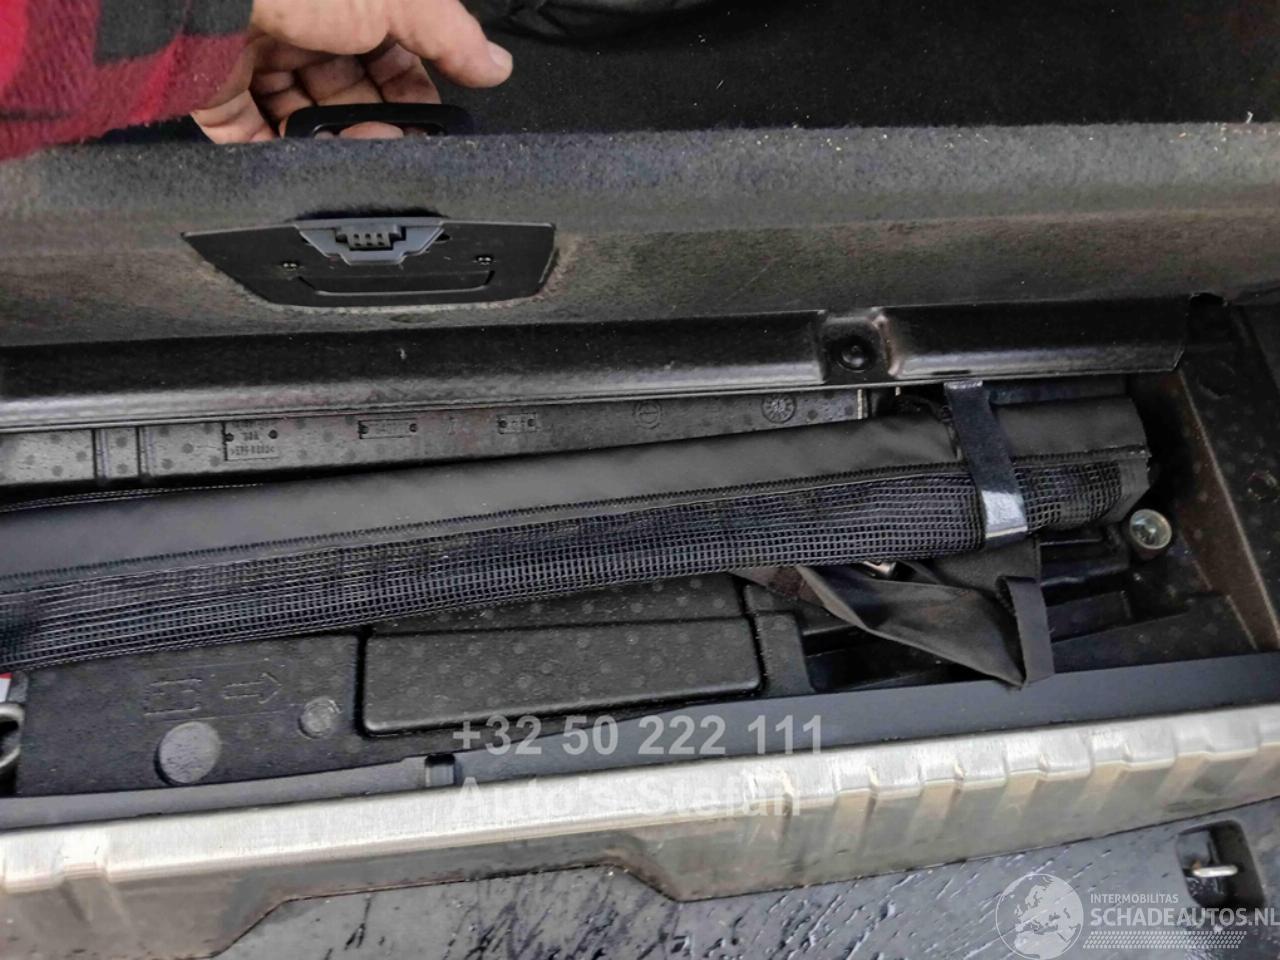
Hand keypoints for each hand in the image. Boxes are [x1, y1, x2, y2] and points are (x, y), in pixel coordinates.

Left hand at [192, 0, 511, 142]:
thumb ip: (450, 34)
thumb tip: (496, 63)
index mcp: (346, 3)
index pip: (391, 57)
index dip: (414, 94)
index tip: (431, 125)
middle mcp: (300, 26)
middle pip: (351, 93)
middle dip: (377, 123)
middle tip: (392, 142)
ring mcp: (256, 59)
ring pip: (307, 120)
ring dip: (336, 144)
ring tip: (352, 151)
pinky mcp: (217, 94)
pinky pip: (253, 139)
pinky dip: (283, 158)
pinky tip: (308, 164)